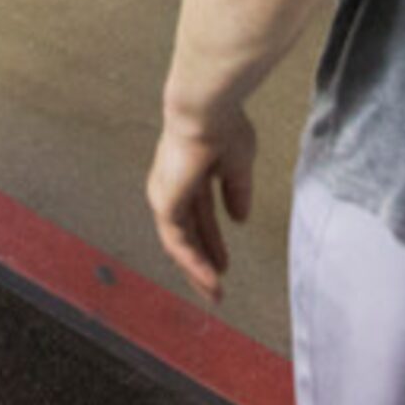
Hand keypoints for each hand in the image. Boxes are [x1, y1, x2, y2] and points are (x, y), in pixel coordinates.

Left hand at [145, 104, 255, 302]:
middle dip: (203, 260)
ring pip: (180, 242)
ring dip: (197, 269)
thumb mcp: (238, 163)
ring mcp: (167, 195)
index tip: (225, 262)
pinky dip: (193, 263)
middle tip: (216, 287)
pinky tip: (210, 280)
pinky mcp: (165, 204)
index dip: (213, 240)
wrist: (207, 110)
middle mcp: (173, 186)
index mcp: (190, 173)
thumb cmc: (224, 126)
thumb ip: (237, 191)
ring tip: (214, 293)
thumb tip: (239, 218)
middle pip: (187, 233)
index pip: (199, 215)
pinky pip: (178, 243)